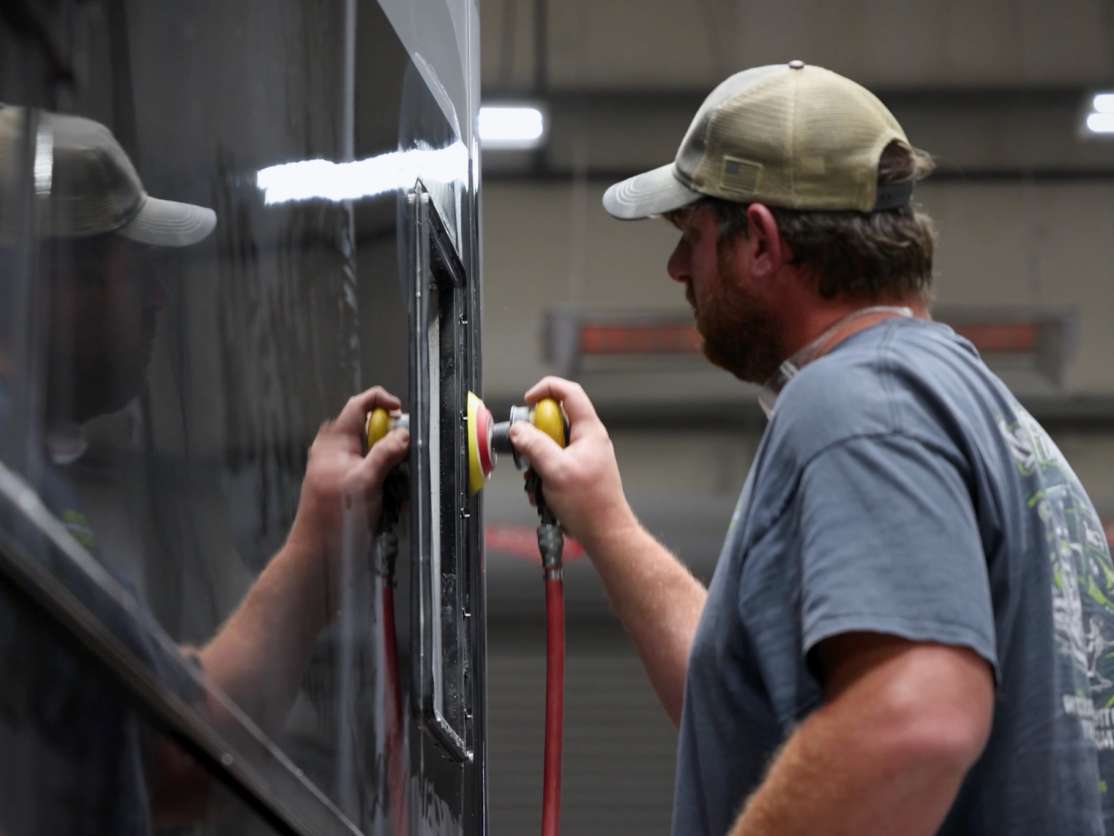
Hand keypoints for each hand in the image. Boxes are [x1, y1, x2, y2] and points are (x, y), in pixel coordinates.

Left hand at [286, 386, 408, 559]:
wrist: (318, 551)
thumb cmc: (336, 515)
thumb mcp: (365, 481)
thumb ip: (386, 453)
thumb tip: (405, 433)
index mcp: (334, 440)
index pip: (358, 404)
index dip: (381, 401)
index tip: (402, 414)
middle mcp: (335, 449)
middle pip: (368, 428)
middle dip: (390, 438)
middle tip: (404, 453)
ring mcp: (340, 467)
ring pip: (373, 451)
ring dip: (390, 462)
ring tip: (398, 481)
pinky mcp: (346, 485)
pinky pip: (371, 471)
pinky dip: (384, 479)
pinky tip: (390, 497)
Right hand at [509, 376, 636, 552]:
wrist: (604, 533)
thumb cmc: (591, 505)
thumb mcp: (555, 471)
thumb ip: (534, 446)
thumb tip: (518, 430)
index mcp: (589, 431)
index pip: (569, 393)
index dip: (546, 390)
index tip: (527, 403)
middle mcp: (587, 440)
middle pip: (553, 420)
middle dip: (534, 437)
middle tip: (527, 453)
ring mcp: (581, 456)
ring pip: (549, 445)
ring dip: (536, 462)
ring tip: (538, 482)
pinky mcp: (574, 472)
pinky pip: (551, 464)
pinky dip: (542, 476)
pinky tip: (544, 494)